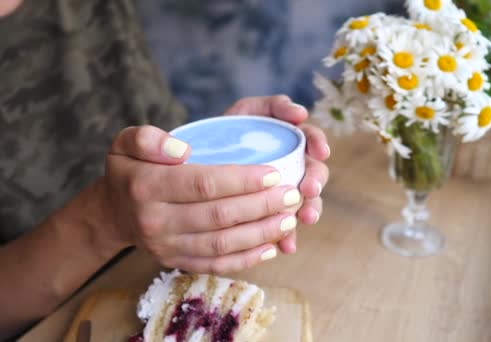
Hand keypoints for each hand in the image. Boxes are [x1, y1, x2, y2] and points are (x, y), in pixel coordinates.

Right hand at [96, 126, 302, 273]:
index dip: (242, 180)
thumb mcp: (126, 143)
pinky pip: (216, 264)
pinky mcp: (177, 262)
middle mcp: (155, 221)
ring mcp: (166, 247)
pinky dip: (247, 258)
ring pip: (222, 244)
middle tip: (292, 194)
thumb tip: (182, 150)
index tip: (274, 173)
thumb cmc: (130, 170)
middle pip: (219, 216)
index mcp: (145, 186)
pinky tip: (272, 246)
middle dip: (261, 206)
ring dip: (261, 233)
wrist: (114, 213)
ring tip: (290, 218)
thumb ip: (148, 138)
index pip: (203, 184)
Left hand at [224, 95, 330, 253]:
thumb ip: (273, 106)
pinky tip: (286, 246)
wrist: (202, 163)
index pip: (313, 139)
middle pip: (314, 173)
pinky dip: (287, 237)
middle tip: (310, 189)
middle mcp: (294, 167)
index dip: (320, 144)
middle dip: (316, 182)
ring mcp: (285, 193)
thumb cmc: (230, 131)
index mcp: (292, 141)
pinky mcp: (272, 215)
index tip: (320, 151)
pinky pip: (284, 228)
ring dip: (309, 210)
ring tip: (306, 218)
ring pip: (305, 203)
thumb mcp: (249, 111)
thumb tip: (300, 112)